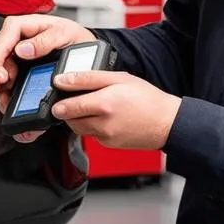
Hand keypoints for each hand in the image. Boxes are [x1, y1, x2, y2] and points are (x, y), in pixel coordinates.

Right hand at [0, 14, 94, 141]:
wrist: (87, 54)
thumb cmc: (75, 37)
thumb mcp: (64, 34)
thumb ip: (45, 40)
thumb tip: (23, 50)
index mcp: (26, 26)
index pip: (4, 37)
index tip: (1, 71)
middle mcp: (19, 42)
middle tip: (4, 83)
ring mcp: (19, 58)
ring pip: (0, 71)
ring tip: (4, 93)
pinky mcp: (22, 72)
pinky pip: (9, 83)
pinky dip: (7, 93)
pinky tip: (10, 100)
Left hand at [51, 70, 180, 149]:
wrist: (167, 123)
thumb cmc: (147, 99)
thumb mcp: (118, 78)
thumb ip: (88, 78)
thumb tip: (63, 80)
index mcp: (103, 104)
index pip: (67, 107)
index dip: (58, 102)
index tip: (55, 98)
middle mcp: (102, 124)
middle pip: (70, 120)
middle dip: (68, 110)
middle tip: (76, 100)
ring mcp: (105, 137)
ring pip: (80, 129)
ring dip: (79, 119)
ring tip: (94, 106)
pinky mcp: (109, 144)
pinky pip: (92, 135)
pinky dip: (92, 126)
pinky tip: (105, 117)